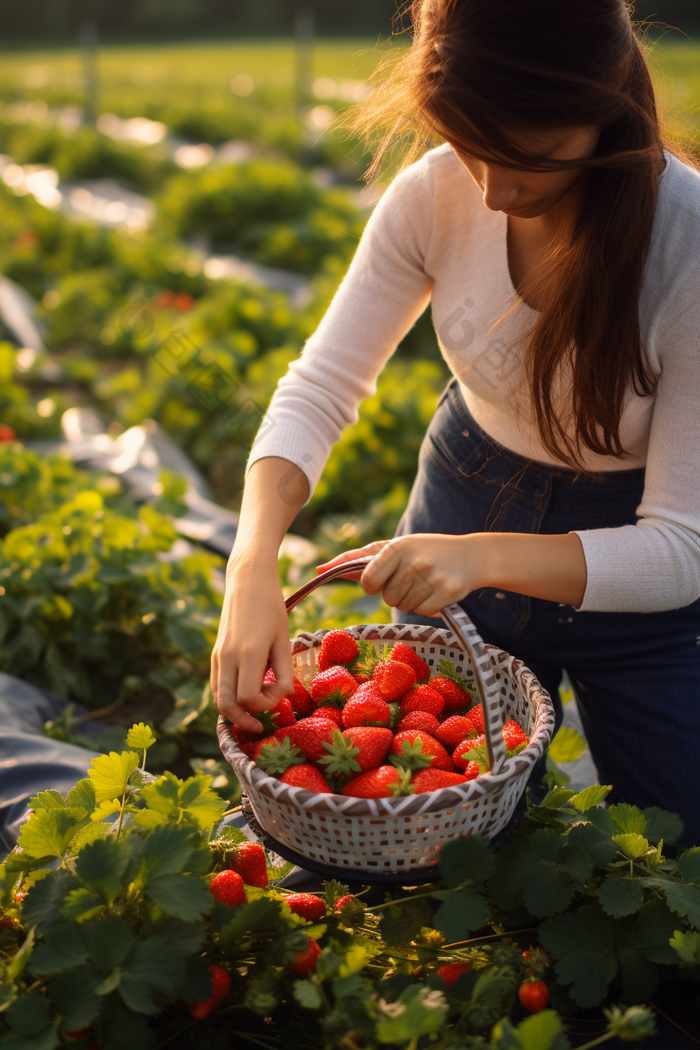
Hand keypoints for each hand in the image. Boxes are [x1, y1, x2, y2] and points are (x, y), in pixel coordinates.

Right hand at [210, 555, 294, 731]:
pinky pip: (218, 685)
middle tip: (260, 726)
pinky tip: (246, 696)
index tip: (279, 694)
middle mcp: (228, 657)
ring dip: (234, 711)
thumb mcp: (283, 639)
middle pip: (225, 705)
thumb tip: (281, 697)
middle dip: (242, 720)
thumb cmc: (272, 608)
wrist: (247, 581)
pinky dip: (228, 698)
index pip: (247, 698)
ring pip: (217, 698)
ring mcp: (218, 656)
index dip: (264, 705)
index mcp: (248, 653)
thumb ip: (283, 671)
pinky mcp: (216, 654)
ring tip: (254, 713)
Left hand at [316, 534, 483, 616]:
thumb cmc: (424, 551)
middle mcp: (414, 561)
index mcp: (398, 547)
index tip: (382, 579)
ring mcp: (432, 578)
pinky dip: (426, 607)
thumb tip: (320, 569)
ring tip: (425, 582)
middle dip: (395, 592)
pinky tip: (436, 591)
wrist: (472, 555)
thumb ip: (358, 559)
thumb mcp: (394, 548)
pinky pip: (421, 612)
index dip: (372, 585)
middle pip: (387, 596)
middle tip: (411, 578)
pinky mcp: (446, 593)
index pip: (368, 579)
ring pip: (403, 605)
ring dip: (410, 599)